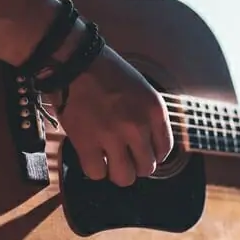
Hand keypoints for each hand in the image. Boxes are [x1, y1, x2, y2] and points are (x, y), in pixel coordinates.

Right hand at [55, 45, 173, 186]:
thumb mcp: (141, 89)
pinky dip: (94, 168)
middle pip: (147, 168)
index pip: (164, 150)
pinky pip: (96, 173)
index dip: (152, 154)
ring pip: (124, 177)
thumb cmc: (106, 72)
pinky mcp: (86, 143)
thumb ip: (148, 117)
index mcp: (154, 110)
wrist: (74, 62)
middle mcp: (138, 126)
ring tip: (108, 160)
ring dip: (116, 172)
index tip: (141, 152)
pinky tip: (91, 155)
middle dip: (135, 165)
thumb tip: (147, 146)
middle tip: (123, 156)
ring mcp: (112, 136)